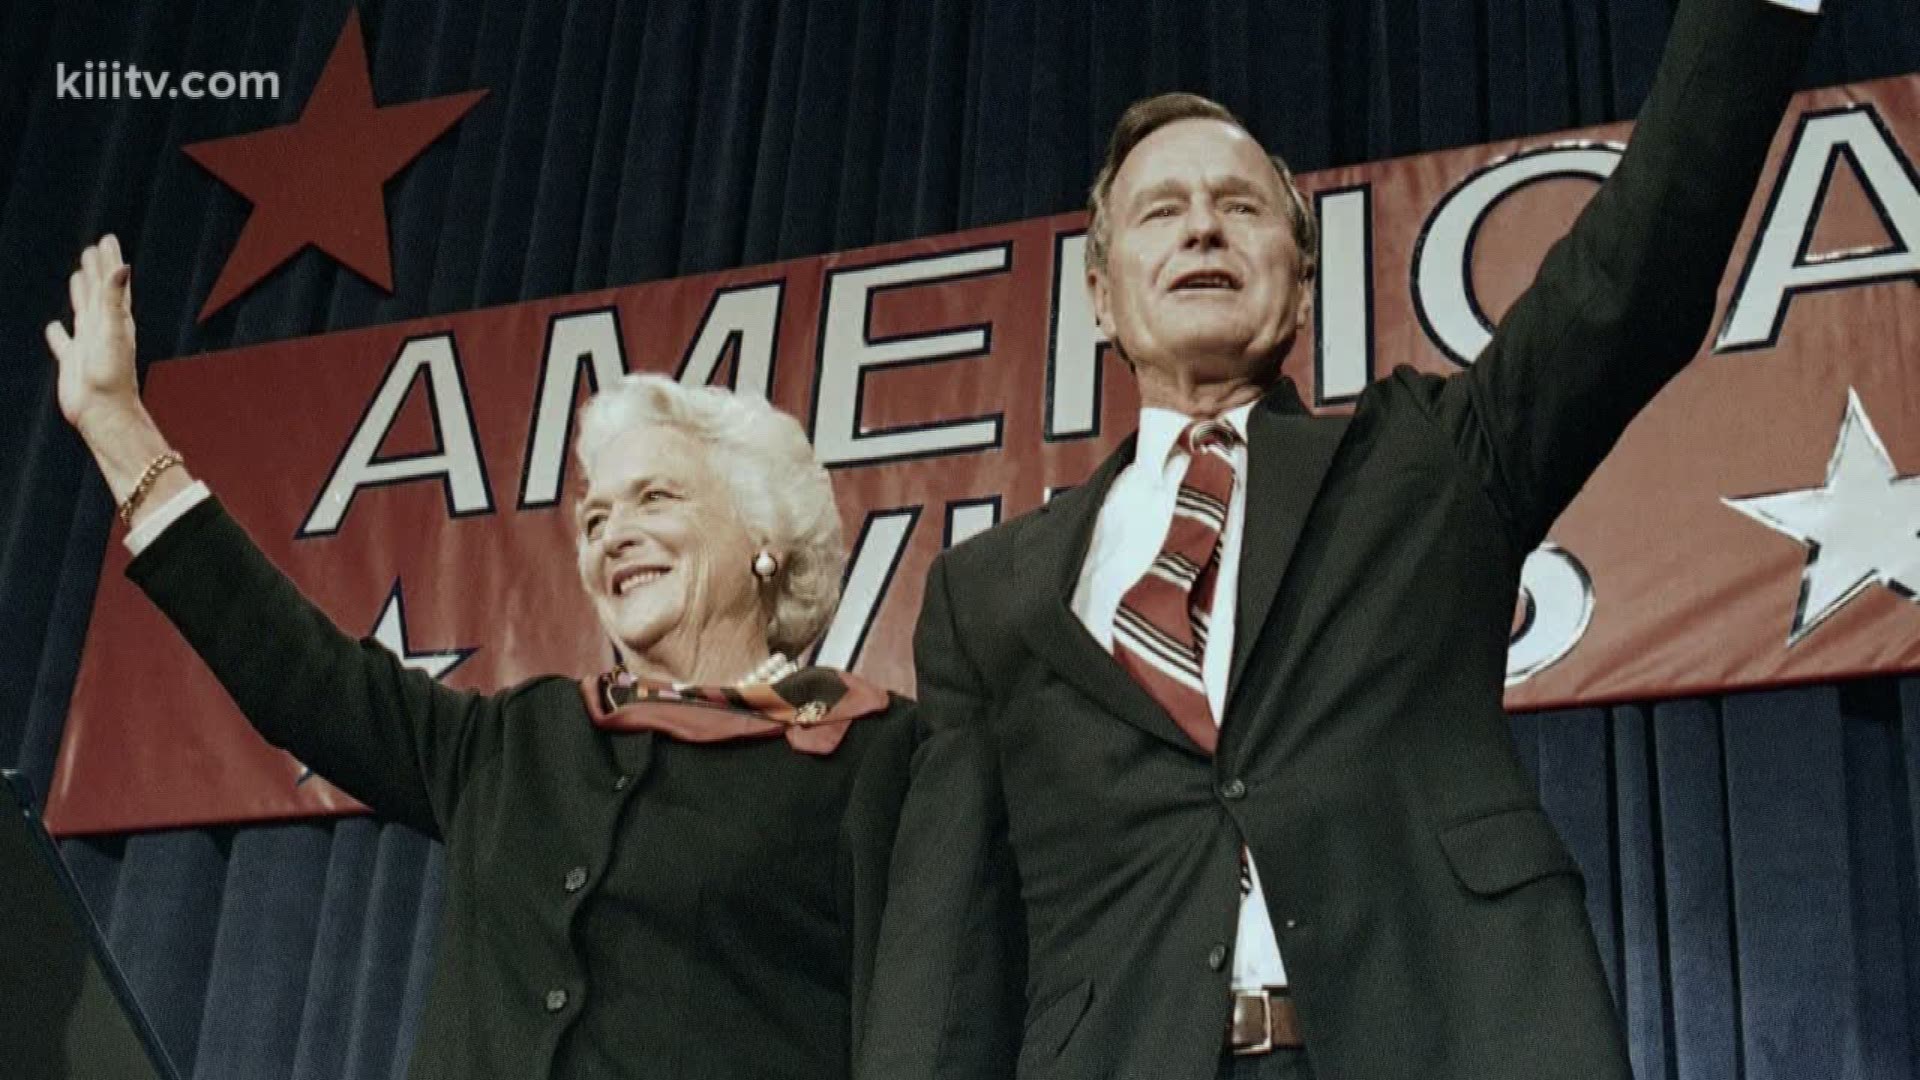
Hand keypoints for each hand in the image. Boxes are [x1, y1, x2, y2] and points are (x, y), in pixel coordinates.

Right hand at [44, 235, 138, 435]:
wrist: (103, 412)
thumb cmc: (111, 375)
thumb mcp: (114, 331)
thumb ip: (115, 299)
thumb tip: (122, 267)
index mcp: (115, 320)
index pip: (112, 283)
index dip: (109, 261)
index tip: (108, 239)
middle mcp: (103, 330)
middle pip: (98, 293)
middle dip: (96, 271)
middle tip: (93, 249)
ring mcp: (87, 345)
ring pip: (83, 312)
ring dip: (80, 294)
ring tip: (77, 277)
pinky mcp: (72, 362)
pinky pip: (63, 342)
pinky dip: (57, 333)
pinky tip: (54, 327)